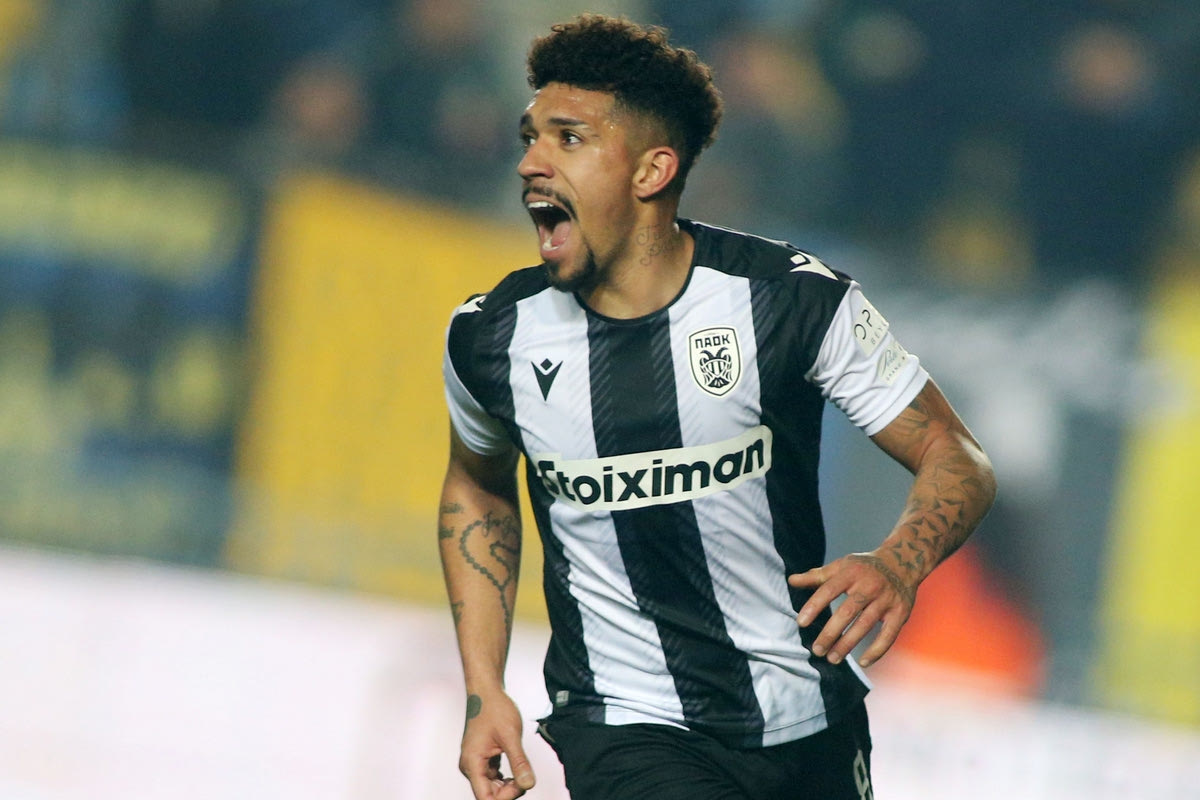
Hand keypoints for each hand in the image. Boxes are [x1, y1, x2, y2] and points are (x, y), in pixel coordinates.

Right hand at [459, 689, 536, 799]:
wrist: (487, 691)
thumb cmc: (495, 708)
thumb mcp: (511, 736)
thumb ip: (519, 762)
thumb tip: (529, 785)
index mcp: (472, 763)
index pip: (485, 798)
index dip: (505, 797)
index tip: (521, 784)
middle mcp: (470, 766)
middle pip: (489, 795)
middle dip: (509, 790)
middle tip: (526, 775)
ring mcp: (475, 763)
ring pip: (492, 787)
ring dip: (508, 785)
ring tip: (522, 770)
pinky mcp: (482, 758)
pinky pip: (493, 777)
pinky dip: (506, 777)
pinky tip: (516, 768)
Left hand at [788, 551, 916, 667]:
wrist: (904, 561)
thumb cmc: (865, 567)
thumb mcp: (841, 566)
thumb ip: (817, 575)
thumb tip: (791, 581)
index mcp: (851, 572)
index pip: (829, 590)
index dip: (814, 606)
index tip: (801, 623)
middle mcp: (870, 585)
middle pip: (847, 611)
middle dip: (831, 633)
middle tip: (816, 649)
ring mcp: (886, 599)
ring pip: (865, 625)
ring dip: (848, 644)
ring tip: (832, 658)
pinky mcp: (900, 612)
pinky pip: (889, 635)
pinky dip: (877, 650)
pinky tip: (862, 662)